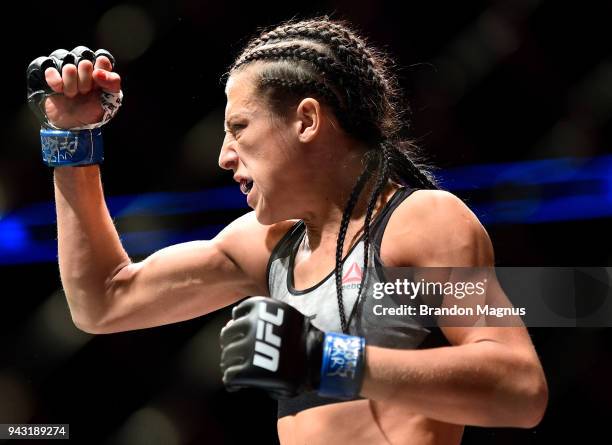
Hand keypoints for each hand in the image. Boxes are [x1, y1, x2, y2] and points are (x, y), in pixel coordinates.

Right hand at [27, 47, 121, 128]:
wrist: (71, 124)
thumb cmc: (92, 110)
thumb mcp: (110, 101)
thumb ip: (112, 83)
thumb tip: (97, 72)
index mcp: (100, 69)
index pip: (102, 59)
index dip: (100, 75)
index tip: (98, 87)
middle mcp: (83, 66)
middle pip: (85, 63)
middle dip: (85, 83)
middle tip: (84, 93)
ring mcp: (66, 68)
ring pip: (68, 66)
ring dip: (70, 84)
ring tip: (72, 94)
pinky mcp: (51, 73)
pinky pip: (49, 68)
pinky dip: (55, 82)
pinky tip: (59, 90)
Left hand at [220, 297, 366, 399]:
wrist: (318, 361)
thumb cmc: (302, 340)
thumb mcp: (284, 316)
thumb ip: (261, 317)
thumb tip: (232, 322)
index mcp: (263, 307)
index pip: (238, 313)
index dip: (237, 324)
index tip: (241, 335)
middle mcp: (253, 325)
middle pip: (227, 335)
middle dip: (230, 343)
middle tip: (238, 354)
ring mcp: (250, 348)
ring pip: (226, 356)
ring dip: (229, 363)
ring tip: (238, 369)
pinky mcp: (251, 371)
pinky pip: (230, 376)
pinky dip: (230, 380)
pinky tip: (237, 383)